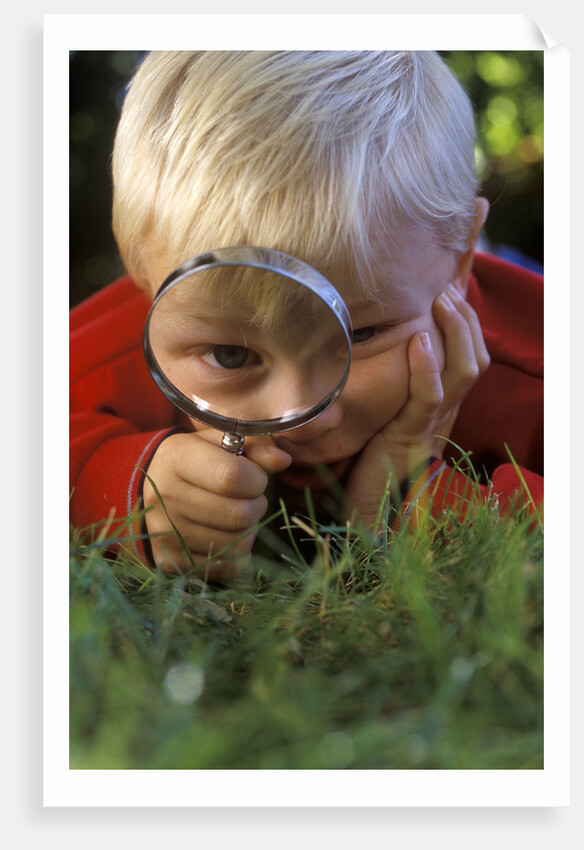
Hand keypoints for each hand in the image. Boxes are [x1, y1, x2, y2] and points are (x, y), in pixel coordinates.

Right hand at [143, 429, 291, 577]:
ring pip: (237, 543)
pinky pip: (227, 567)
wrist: (154, 488)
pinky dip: (238, 552)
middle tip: (250, 498)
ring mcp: (165, 532)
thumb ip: (255, 446)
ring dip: (250, 529)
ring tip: (239, 514)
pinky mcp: (171, 560)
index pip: (232, 477)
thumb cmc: (197, 460)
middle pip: (238, 515)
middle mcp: (165, 496)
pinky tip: (228, 533)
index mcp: (177, 458)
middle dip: (257, 506)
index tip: (255, 476)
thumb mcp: (221, 442)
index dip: (257, 479)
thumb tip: (283, 460)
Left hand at [344, 284, 489, 530]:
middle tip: (446, 289)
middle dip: (464, 318)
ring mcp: (431, 423)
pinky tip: (421, 341)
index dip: (465, 324)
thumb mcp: (383, 410)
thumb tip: (374, 347)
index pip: (469, 357)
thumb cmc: (366, 458)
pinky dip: (428, 367)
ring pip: (464, 371)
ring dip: (455, 331)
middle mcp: (444, 411)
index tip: (448, 293)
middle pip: (475, 357)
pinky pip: (429, 397)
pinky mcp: (411, 435)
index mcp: (440, 404)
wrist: (365, 508)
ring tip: (440, 302)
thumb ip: (390, 384)